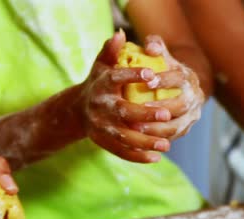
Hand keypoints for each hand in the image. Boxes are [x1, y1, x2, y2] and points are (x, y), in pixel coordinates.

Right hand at [78, 31, 172, 162]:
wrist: (77, 110)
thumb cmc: (98, 84)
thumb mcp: (101, 66)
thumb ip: (110, 51)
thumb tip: (119, 34)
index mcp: (100, 85)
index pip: (116, 78)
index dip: (132, 75)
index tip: (151, 74)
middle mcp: (99, 107)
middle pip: (123, 112)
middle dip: (145, 115)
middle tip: (167, 115)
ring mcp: (100, 126)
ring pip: (124, 137)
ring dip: (145, 142)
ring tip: (166, 145)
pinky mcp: (103, 142)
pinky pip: (121, 152)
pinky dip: (137, 157)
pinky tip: (156, 158)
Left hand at [131, 35, 203, 140]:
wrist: (182, 86)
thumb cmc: (165, 67)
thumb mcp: (162, 54)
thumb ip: (156, 45)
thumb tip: (149, 46)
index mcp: (189, 78)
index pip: (180, 79)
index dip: (165, 81)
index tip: (148, 82)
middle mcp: (195, 97)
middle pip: (181, 105)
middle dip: (160, 109)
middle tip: (139, 111)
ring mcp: (192, 115)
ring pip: (178, 125)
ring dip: (157, 128)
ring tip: (136, 129)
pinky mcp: (185, 128)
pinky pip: (173, 137)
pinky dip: (158, 139)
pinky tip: (140, 139)